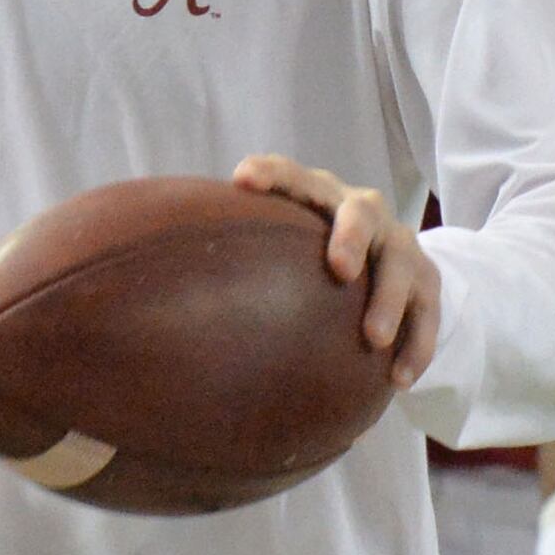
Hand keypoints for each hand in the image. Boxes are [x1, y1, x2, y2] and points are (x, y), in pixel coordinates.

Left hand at [231, 155, 439, 386]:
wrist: (385, 267)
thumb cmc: (306, 263)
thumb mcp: (277, 253)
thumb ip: (231, 260)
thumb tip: (124, 299)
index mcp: (320, 198)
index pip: (294, 175)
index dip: (272, 174)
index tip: (241, 180)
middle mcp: (363, 212)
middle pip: (361, 212)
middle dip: (352, 237)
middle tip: (339, 270)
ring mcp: (400, 245)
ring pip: (404, 264)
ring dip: (389, 300)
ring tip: (371, 340)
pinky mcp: (429, 280)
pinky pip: (430, 311)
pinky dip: (418, 344)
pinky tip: (400, 379)